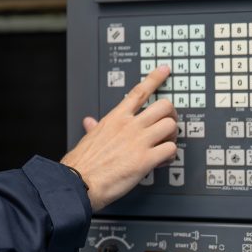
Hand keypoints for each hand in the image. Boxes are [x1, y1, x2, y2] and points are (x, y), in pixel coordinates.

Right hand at [61, 66, 177, 211]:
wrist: (79, 181)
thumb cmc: (82, 162)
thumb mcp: (88, 138)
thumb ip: (94, 128)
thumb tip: (89, 122)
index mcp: (115, 118)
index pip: (139, 92)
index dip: (155, 78)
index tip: (164, 71)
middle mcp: (129, 126)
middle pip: (163, 106)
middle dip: (171, 114)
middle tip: (169, 124)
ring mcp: (138, 141)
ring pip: (171, 126)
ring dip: (173, 136)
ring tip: (165, 145)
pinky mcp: (145, 160)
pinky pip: (171, 150)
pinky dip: (171, 156)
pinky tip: (162, 161)